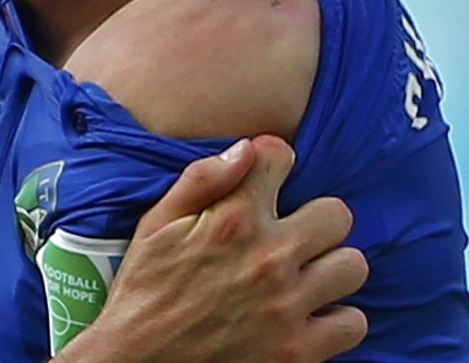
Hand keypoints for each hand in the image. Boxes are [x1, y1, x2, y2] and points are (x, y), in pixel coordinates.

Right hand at [59, 135, 367, 362]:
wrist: (137, 361)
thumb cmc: (145, 287)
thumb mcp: (157, 222)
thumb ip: (202, 177)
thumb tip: (246, 148)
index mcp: (234, 219)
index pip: (281, 156)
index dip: (273, 161)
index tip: (267, 177)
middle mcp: (268, 256)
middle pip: (336, 214)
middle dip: (315, 216)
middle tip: (294, 232)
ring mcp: (287, 306)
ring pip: (352, 266)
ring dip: (331, 266)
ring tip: (306, 272)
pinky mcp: (297, 351)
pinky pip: (353, 323)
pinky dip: (336, 317)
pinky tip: (311, 311)